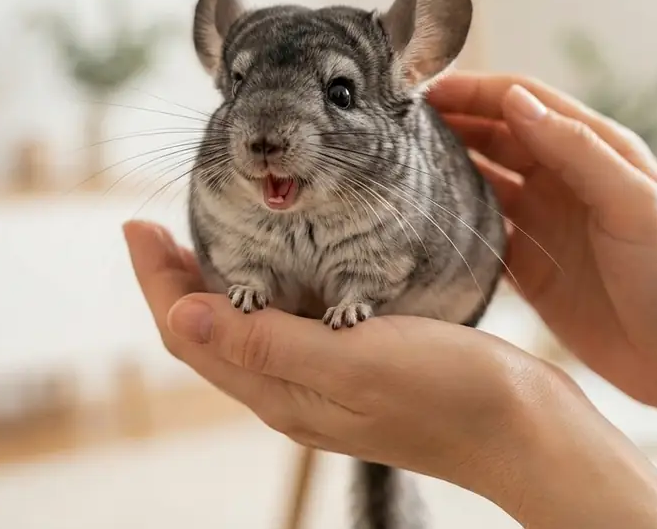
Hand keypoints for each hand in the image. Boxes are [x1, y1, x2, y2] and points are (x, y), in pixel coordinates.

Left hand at [123, 221, 534, 493]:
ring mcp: (323, 386)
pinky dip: (262, 296)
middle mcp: (292, 393)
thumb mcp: (352, 361)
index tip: (134, 224)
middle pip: (207, 334)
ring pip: (243, 334)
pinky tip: (278, 273)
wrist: (523, 432)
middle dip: (172, 280)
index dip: (155, 280)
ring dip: (213, 288)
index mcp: (281, 392)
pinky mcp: (355, 373)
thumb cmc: (448, 396)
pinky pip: (285, 335)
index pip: (189, 333)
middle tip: (151, 227)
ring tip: (198, 242)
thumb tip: (180, 312)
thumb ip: (266, 341)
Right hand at [429, 72, 656, 407]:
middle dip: (451, 123)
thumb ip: (577, 150)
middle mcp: (567, 181)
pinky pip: (483, 234)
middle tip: (395, 124)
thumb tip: (516, 101)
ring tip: (396, 163)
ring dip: (447, 168)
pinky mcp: (534, 269)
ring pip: (485, 181)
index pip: (525, 103)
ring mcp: (547, 224)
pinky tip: (420, 219)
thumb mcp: (634, 205)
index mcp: (597, 151)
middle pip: (498, 137)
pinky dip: (453, 223)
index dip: (477, 90)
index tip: (426, 89)